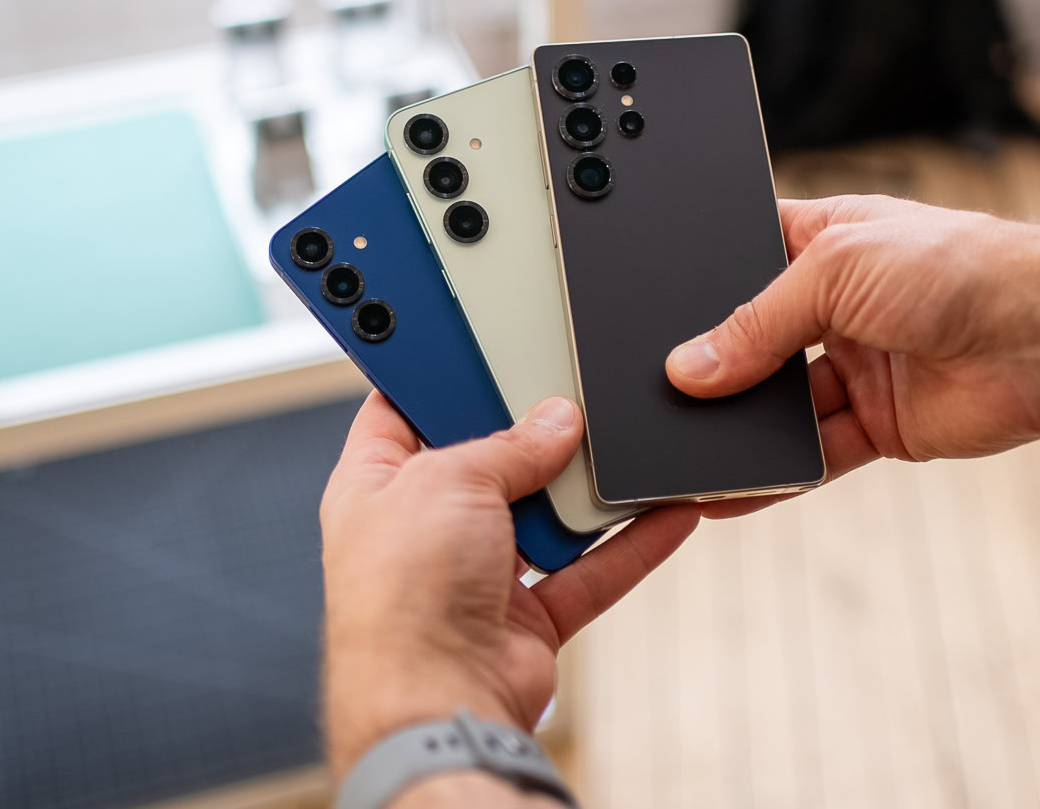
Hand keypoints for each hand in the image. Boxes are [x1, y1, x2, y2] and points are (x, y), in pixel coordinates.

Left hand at [319, 392, 699, 775]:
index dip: (434, 372)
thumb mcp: (448, 478)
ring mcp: (475, 574)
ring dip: (583, 489)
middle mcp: (423, 528)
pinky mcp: (526, 616)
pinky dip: (627, 546)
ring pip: (543, 513)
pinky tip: (665, 510)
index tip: (473, 337)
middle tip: (565, 388)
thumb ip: (508, 444)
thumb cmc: (402, 598)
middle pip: (485, 458)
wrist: (437, 702)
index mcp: (374, 484)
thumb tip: (555, 422)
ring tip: (622, 443)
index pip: (400, 408)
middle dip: (526, 430)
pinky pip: (588, 570)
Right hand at [665, 195, 1039, 493]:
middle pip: (753, 341)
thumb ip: (756, 323)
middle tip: (654, 395)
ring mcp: (857, 367)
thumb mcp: (834, 270)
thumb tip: (689, 369)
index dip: (701, 286)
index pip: (743, 260)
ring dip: (737, 430)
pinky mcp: (879, 426)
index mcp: (824, 240)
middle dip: (712, 369)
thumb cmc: (958, 266)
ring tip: (681, 452)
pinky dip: (773, 476)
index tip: (650, 318)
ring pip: (777, 407)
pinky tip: (729, 490)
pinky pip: (813, 456)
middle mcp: (837, 305)